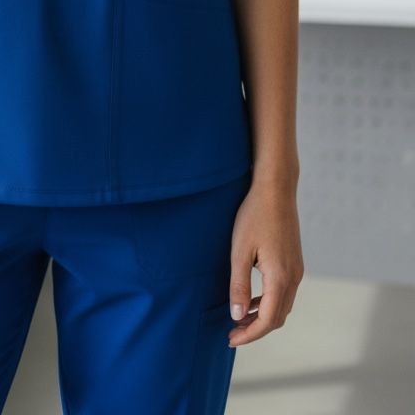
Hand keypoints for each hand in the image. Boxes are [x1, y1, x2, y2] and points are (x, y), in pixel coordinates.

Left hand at [227, 177, 303, 345]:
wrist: (276, 189)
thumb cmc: (254, 215)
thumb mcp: (240, 250)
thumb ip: (239, 285)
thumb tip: (237, 316)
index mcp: (280, 277)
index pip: (268, 320)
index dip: (250, 334)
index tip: (231, 339)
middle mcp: (293, 277)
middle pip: (278, 317)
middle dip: (256, 329)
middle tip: (232, 333)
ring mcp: (297, 269)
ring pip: (282, 306)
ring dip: (263, 317)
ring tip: (239, 319)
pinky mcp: (295, 262)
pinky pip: (284, 292)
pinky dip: (269, 302)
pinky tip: (252, 299)